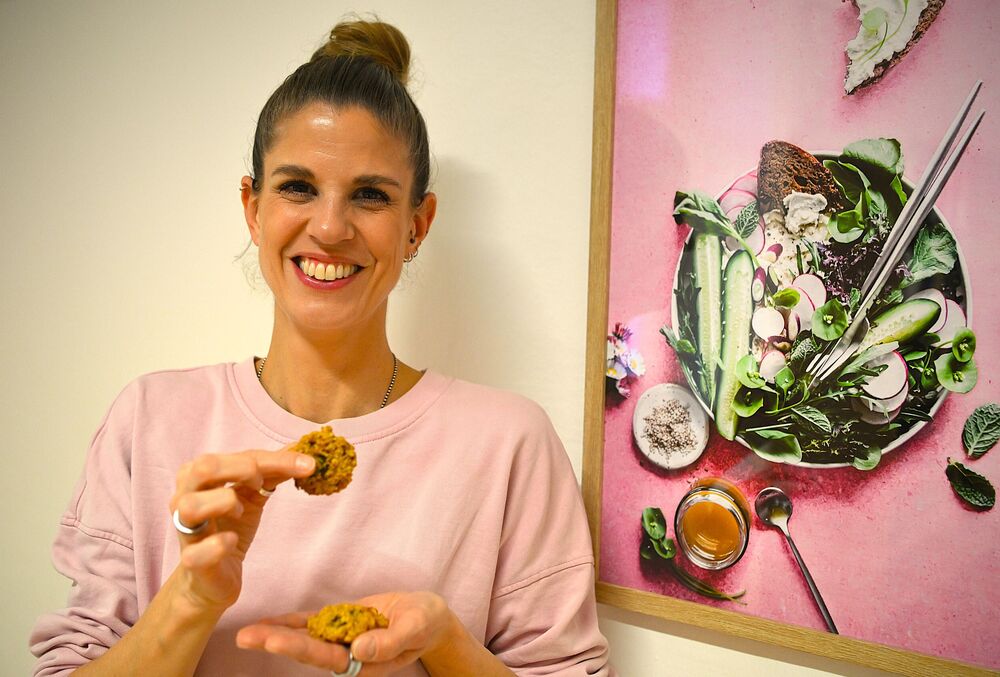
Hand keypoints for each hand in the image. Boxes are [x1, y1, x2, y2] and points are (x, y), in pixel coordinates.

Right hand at [171, 449, 314, 612]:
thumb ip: (272, 472)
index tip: (307, 465)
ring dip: (224, 502)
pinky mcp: (190, 562)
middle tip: (262, 483)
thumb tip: (301, 448)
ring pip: (191, 505)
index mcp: (198, 476)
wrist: (214, 577)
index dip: (275, 459)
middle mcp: (183, 498)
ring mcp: (184, 531)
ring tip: (240, 511)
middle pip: (203, 468)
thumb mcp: (253, 496)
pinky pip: (196, 551)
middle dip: (242, 468)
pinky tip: (231, 542)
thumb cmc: (230, 528)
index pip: (237, 456)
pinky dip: (218, 545)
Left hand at [235, 591, 455, 674]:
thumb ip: (390, 642)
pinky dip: (289, 622)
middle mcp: (347, 654)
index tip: (275, 640)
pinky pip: (311, 624)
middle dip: (276, 642)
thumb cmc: (425, 623)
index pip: (328, 657)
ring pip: (304, 637)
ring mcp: (341, 640)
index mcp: (364, 662)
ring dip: (275, 634)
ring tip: (245, 633)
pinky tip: (267, 623)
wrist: (428, 617)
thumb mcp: (415, 628)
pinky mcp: (340, 624)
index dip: (301, 648)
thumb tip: (359, 651)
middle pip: (307, 649)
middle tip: (245, 637)